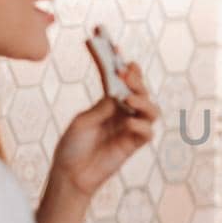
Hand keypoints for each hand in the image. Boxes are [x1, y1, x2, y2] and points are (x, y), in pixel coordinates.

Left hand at [48, 62, 159, 198]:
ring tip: (128, 99)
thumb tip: (119, 94)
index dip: (119, 63)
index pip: (119, 80)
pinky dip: (141, 126)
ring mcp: (130, 129)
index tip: (114, 47)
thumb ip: (102, 108)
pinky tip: (129, 124)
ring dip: (143, 101)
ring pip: (150, 110)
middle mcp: (122, 113)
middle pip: (139, 91)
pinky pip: (147, 133)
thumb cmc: (72, 147)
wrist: (71, 175)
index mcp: (108, 103)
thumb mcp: (82, 122)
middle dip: (136, 79)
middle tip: (125, 73)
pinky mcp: (133, 145)